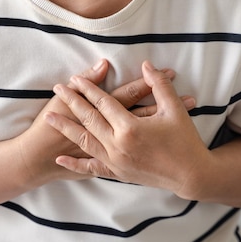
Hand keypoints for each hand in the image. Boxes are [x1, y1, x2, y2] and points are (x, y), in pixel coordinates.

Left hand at [44, 60, 207, 197]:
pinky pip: (92, 168)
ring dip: (66, 128)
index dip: (88, 88)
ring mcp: (116, 162)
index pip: (103, 102)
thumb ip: (159, 85)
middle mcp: (118, 145)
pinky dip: (75, 164)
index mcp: (131, 128)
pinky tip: (60, 158)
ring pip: (85, 141)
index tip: (74, 78)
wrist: (191, 176)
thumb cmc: (185, 142)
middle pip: (89, 119)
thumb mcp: (175, 110)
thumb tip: (147, 65)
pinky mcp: (118, 174)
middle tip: (57, 89)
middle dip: (71, 103)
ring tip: (49, 118)